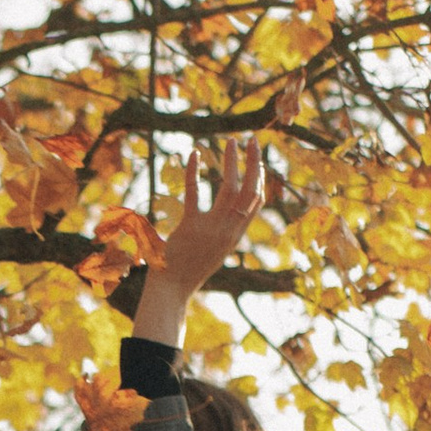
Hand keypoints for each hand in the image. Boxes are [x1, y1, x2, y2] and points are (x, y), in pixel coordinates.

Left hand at [136, 148, 266, 349]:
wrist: (171, 291)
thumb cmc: (187, 271)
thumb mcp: (214, 251)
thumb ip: (223, 233)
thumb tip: (230, 217)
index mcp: (234, 236)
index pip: (255, 202)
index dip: (260, 179)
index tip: (258, 160)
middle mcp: (228, 231)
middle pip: (249, 191)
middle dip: (253, 163)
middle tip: (252, 140)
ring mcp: (212, 229)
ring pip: (230, 188)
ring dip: (232, 161)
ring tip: (231, 141)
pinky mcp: (191, 227)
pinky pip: (195, 193)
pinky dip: (194, 171)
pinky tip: (194, 154)